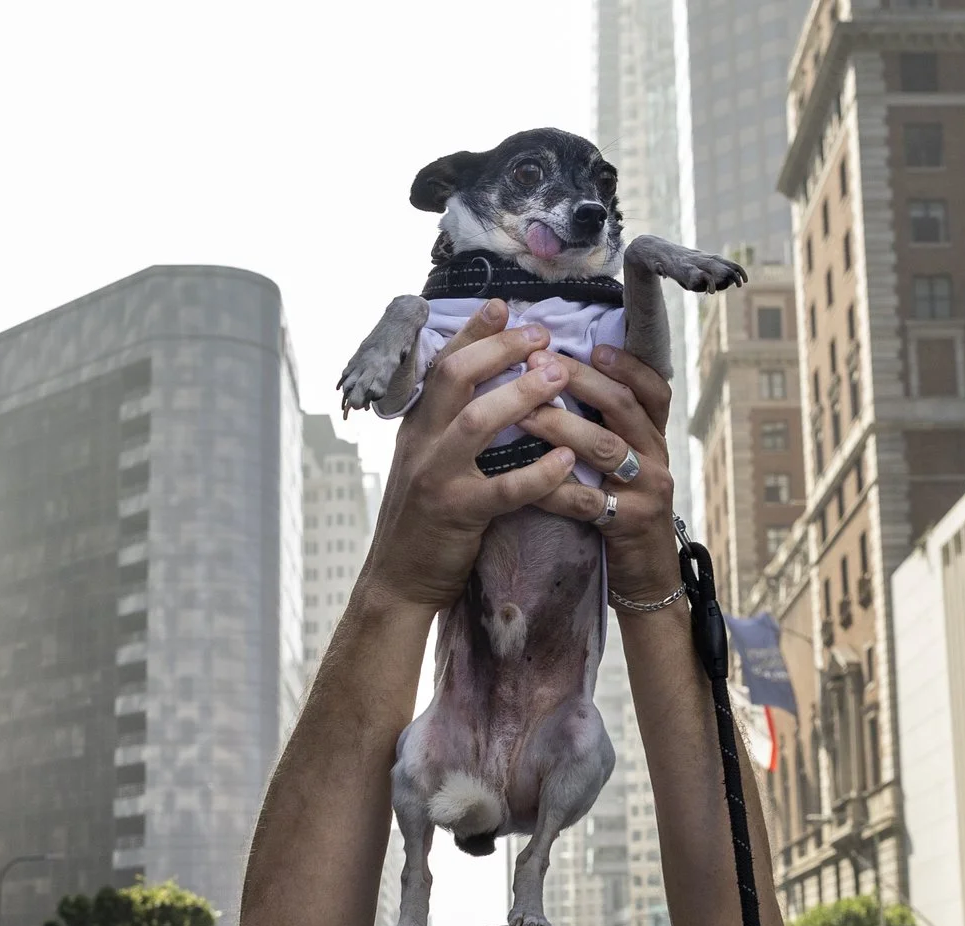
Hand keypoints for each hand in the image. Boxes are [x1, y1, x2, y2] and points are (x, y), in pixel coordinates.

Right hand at [364, 301, 584, 609]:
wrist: (398, 581)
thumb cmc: (424, 523)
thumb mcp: (426, 464)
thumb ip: (445, 428)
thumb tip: (479, 391)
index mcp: (416, 427)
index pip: (441, 364)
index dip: (472, 332)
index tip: (504, 305)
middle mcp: (420, 443)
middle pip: (455, 377)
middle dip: (500, 349)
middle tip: (543, 335)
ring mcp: (435, 478)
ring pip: (476, 422)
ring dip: (521, 395)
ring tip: (559, 377)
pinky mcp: (457, 514)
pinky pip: (503, 488)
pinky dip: (538, 472)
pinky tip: (567, 459)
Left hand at [514, 345, 681, 600]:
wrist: (647, 579)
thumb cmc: (623, 513)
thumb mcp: (624, 466)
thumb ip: (605, 429)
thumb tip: (560, 381)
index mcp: (653, 437)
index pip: (652, 388)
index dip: (626, 364)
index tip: (593, 346)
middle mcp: (656, 457)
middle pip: (623, 405)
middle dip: (579, 380)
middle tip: (538, 362)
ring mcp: (647, 490)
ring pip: (605, 447)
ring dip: (560, 425)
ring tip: (522, 411)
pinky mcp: (630, 524)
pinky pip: (587, 501)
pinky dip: (553, 487)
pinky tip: (524, 478)